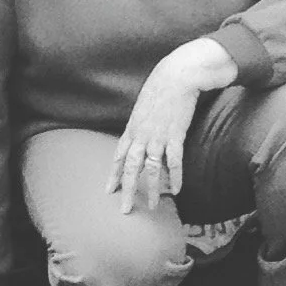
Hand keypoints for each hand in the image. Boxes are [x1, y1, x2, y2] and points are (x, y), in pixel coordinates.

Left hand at [109, 38, 238, 211]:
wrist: (176, 75)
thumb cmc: (160, 88)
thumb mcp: (143, 107)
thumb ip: (140, 124)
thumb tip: (139, 136)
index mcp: (132, 128)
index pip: (119, 156)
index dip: (113, 175)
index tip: (109, 190)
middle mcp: (141, 135)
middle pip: (130, 168)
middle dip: (127, 190)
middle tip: (124, 210)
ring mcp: (157, 136)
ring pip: (151, 169)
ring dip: (151, 190)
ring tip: (151, 206)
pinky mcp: (175, 134)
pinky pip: (174, 161)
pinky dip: (175, 177)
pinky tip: (177, 190)